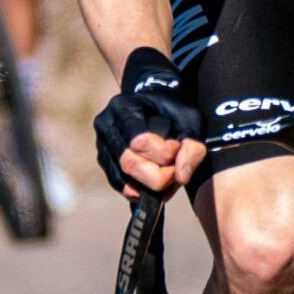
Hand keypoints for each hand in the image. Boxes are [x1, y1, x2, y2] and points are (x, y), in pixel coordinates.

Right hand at [93, 48, 207, 196]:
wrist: (153, 103)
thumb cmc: (172, 110)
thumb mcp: (190, 119)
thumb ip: (192, 145)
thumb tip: (181, 178)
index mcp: (123, 108)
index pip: (140, 142)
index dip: (165, 154)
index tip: (177, 148)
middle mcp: (106, 125)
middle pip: (129, 163)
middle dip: (158, 176)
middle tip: (175, 171)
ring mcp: (101, 144)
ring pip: (122, 177)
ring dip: (149, 186)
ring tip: (167, 178)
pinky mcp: (103, 159)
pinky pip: (117, 183)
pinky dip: (137, 190)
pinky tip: (152, 188)